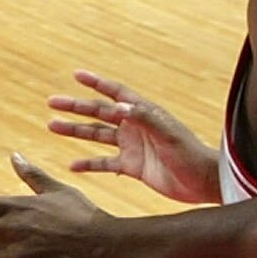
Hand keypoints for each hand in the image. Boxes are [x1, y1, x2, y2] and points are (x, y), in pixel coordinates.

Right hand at [48, 69, 218, 205]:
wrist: (204, 182)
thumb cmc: (191, 154)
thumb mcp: (168, 133)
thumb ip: (144, 118)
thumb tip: (118, 105)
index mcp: (143, 113)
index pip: (116, 93)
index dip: (97, 83)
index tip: (77, 75)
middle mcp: (134, 127)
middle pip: (99, 113)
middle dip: (76, 107)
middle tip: (52, 102)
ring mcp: (132, 146)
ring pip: (96, 136)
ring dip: (75, 131)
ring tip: (52, 126)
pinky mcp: (132, 166)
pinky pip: (104, 163)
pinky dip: (88, 164)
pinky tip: (72, 165)